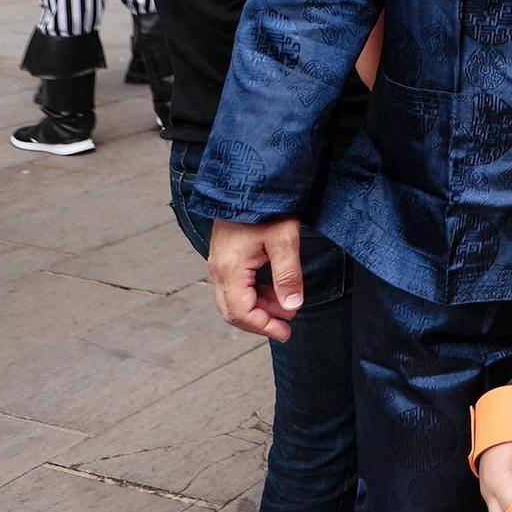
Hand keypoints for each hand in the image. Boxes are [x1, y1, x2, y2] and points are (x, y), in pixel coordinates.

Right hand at [207, 217, 303, 340]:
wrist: (249, 178)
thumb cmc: (267, 206)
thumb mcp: (284, 238)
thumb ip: (288, 275)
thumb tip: (292, 307)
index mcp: (230, 268)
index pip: (241, 312)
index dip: (264, 327)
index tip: (287, 332)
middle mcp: (219, 269)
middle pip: (232, 311)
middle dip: (260, 322)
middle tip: (287, 326)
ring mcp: (220, 262)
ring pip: (233, 300)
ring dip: (259, 308)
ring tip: (287, 307)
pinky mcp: (226, 256)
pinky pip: (236, 286)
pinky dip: (255, 295)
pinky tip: (276, 292)